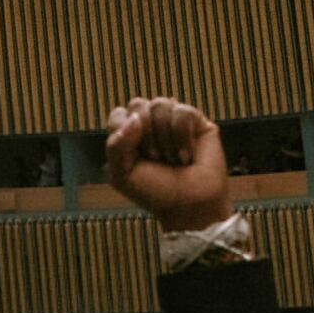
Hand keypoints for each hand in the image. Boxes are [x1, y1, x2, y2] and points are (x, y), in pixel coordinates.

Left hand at [104, 96, 231, 231]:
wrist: (190, 208)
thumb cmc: (157, 194)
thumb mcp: (122, 174)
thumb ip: (115, 144)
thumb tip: (135, 118)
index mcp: (131, 134)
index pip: (120, 114)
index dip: (125, 133)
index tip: (138, 158)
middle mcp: (153, 124)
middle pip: (139, 104)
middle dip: (146, 136)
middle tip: (157, 159)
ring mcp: (175, 122)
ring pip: (161, 104)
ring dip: (165, 138)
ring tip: (173, 160)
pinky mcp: (198, 123)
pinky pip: (183, 112)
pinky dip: (183, 137)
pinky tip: (188, 156)